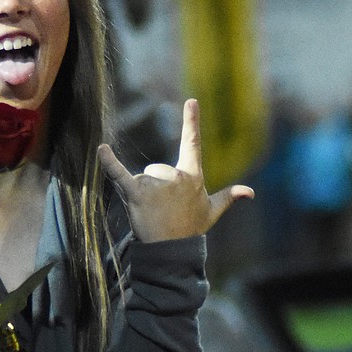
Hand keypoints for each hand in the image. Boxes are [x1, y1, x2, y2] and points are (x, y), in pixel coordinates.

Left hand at [98, 98, 253, 241]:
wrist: (172, 250)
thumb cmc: (190, 229)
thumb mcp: (211, 212)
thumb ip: (228, 197)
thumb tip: (250, 192)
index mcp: (192, 176)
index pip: (192, 144)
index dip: (191, 122)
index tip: (191, 101)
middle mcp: (175, 177)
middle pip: (156, 170)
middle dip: (156, 187)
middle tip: (162, 208)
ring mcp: (156, 185)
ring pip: (142, 177)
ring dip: (143, 193)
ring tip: (152, 212)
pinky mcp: (136, 194)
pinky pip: (118, 173)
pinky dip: (108, 162)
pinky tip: (101, 149)